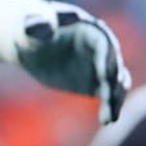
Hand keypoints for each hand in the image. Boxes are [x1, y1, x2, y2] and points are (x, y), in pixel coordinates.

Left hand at [14, 0, 129, 124]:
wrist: (29, 42)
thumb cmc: (29, 27)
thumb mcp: (30, 24)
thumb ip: (37, 24)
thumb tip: (45, 28)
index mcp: (89, 29)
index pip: (103, 43)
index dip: (106, 58)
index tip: (104, 75)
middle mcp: (101, 46)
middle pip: (114, 64)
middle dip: (113, 82)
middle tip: (108, 99)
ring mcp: (99, 65)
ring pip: (116, 81)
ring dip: (115, 98)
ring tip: (110, 117)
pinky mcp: (93, 81)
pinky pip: (107, 94)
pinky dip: (110, 106)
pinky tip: (108, 120)